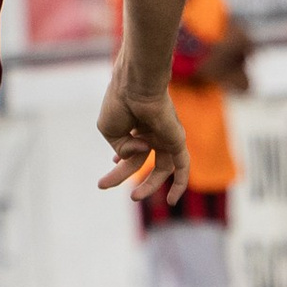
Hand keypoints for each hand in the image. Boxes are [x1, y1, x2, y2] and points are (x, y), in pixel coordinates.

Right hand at [95, 78, 188, 208]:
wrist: (135, 86)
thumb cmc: (120, 102)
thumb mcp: (109, 131)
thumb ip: (121, 150)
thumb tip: (138, 155)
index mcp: (137, 125)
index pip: (131, 148)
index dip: (120, 160)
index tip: (111, 164)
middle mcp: (154, 131)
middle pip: (141, 160)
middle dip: (123, 174)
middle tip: (103, 184)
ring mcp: (166, 136)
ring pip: (161, 168)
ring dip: (149, 185)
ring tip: (134, 197)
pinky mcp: (177, 140)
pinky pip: (182, 166)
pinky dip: (179, 184)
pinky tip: (171, 200)